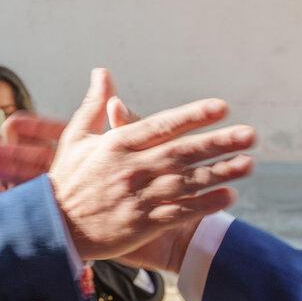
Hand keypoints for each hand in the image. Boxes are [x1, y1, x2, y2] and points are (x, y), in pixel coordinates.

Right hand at [0, 69, 254, 260]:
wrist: (51, 228)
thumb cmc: (65, 180)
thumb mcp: (75, 139)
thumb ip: (94, 106)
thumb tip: (101, 72)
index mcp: (116, 144)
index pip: (162, 125)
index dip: (193, 116)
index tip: (222, 107)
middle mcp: (131, 168)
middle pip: (182, 152)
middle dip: (218, 142)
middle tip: (250, 134)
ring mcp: (138, 197)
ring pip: (187, 182)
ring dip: (220, 173)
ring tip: (249, 163)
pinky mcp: (141, 224)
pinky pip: (180, 212)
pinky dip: (204, 204)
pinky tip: (228, 196)